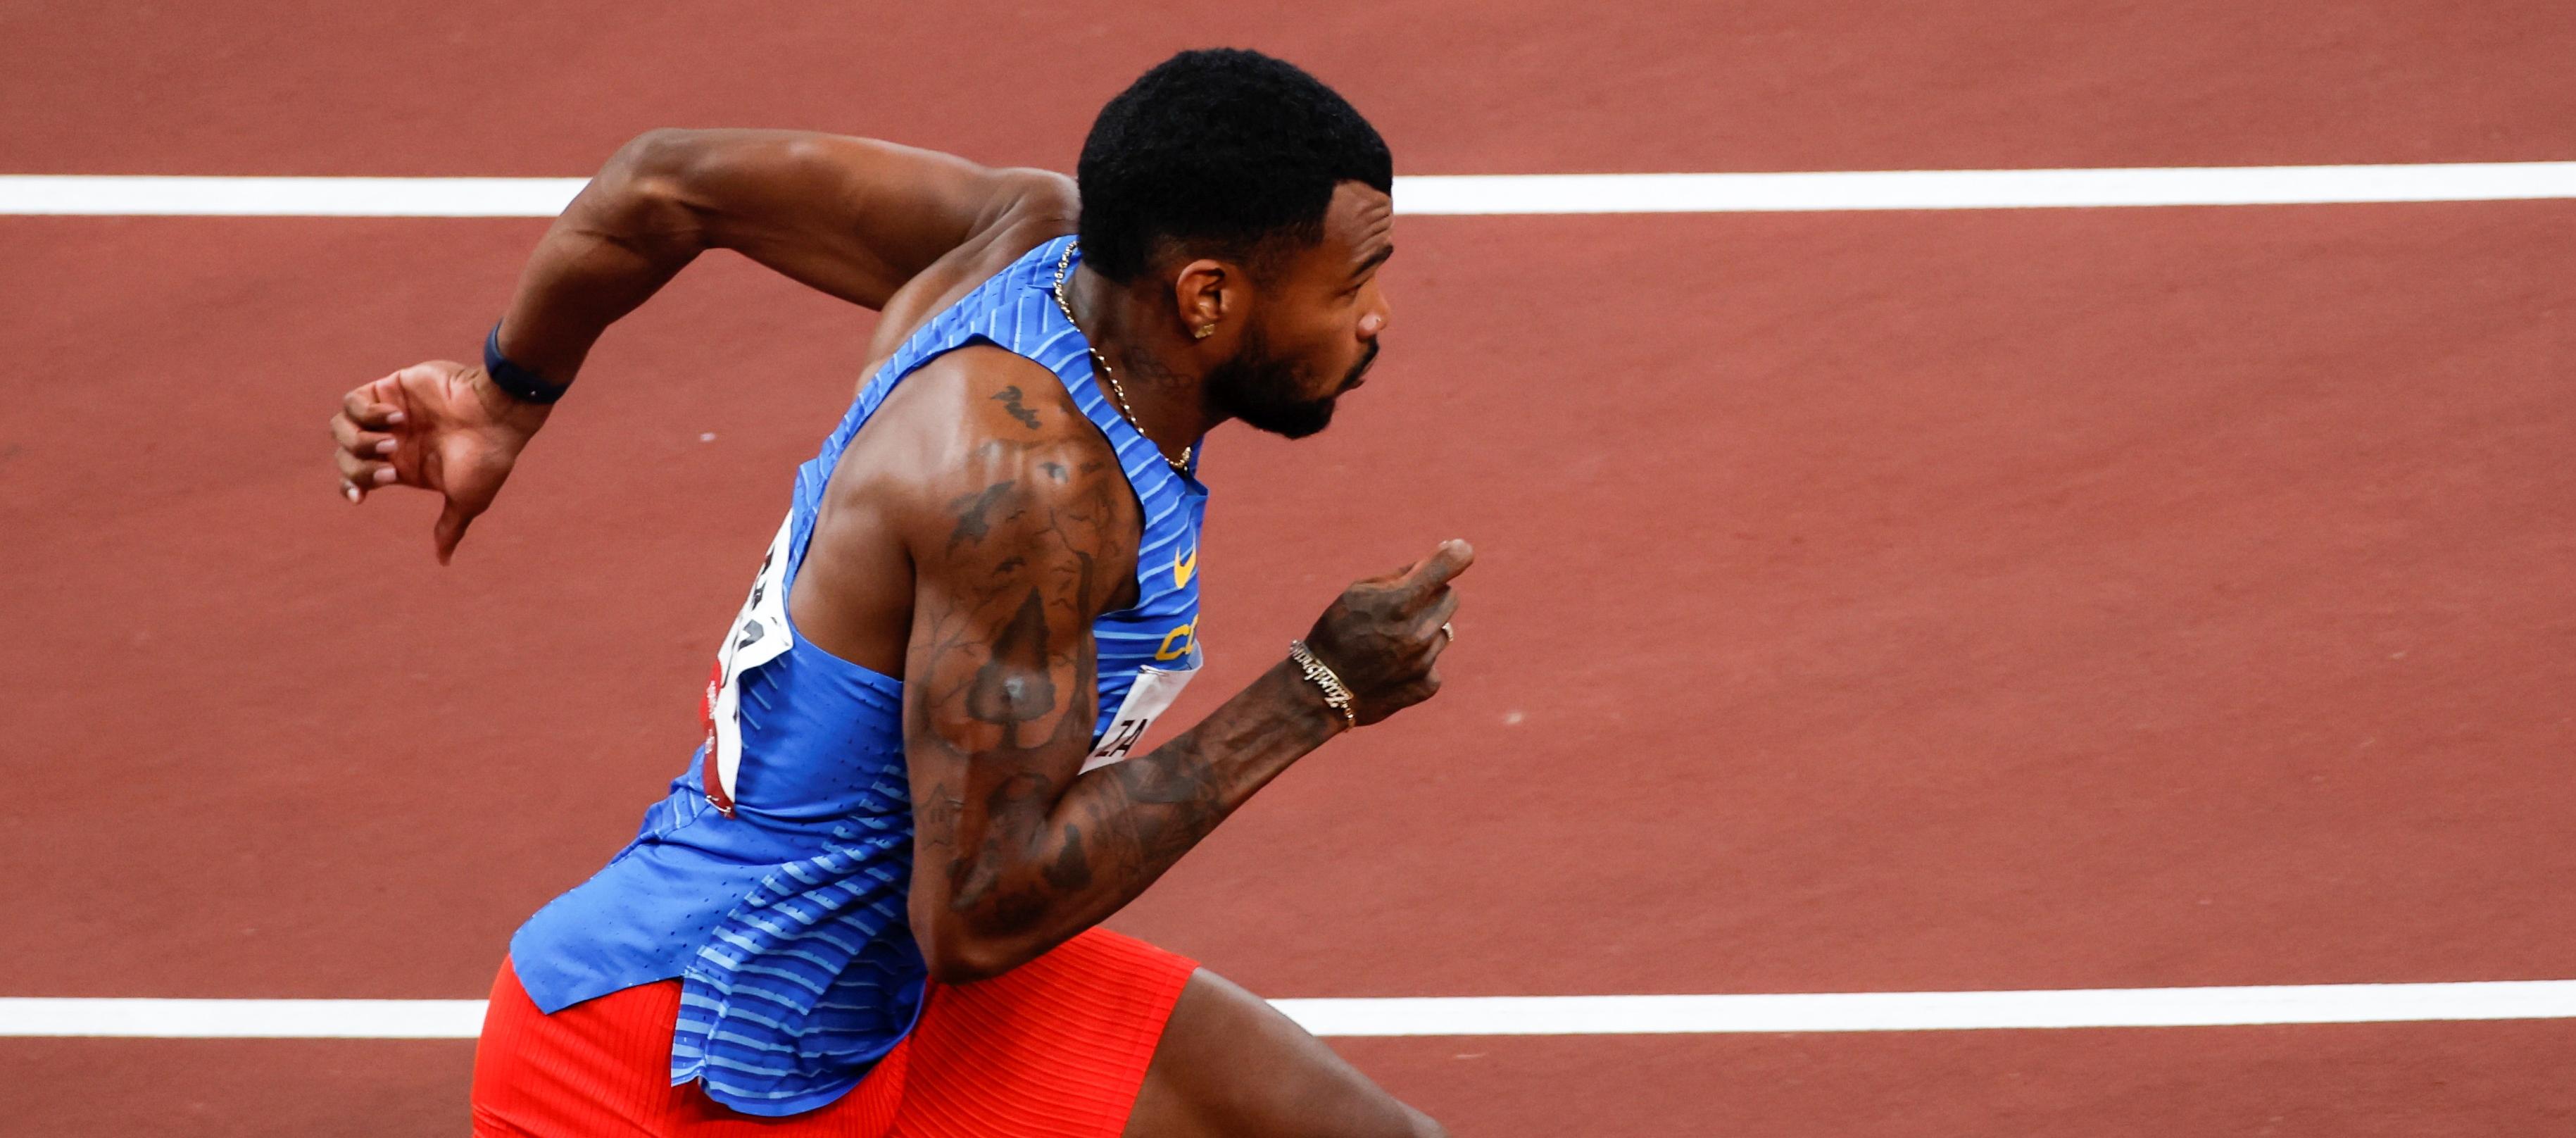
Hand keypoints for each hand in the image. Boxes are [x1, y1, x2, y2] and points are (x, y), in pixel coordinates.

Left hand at [330, 360, 551, 563]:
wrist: (496, 414)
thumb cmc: (486, 458)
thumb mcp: (467, 500)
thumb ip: (450, 527)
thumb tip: (443, 562)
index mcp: (402, 467)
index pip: (354, 477)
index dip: (348, 486)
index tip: (359, 498)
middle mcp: (390, 440)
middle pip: (343, 456)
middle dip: (360, 467)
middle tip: (392, 468)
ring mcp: (388, 413)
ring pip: (340, 428)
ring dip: (360, 441)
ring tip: (393, 441)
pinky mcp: (390, 388)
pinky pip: (352, 401)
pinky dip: (366, 413)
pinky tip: (397, 417)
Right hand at [1302, 539, 1473, 725]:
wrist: (1323, 692)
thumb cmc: (1337, 632)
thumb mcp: (1358, 592)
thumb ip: (1400, 575)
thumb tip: (1439, 559)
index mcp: (1398, 602)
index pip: (1447, 566)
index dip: (1456, 553)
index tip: (1460, 550)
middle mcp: (1417, 632)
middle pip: (1449, 596)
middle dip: (1432, 594)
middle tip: (1404, 605)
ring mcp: (1425, 661)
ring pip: (1443, 629)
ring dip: (1424, 628)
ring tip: (1390, 641)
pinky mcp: (1428, 684)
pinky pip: (1435, 659)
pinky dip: (1419, 659)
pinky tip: (1392, 665)